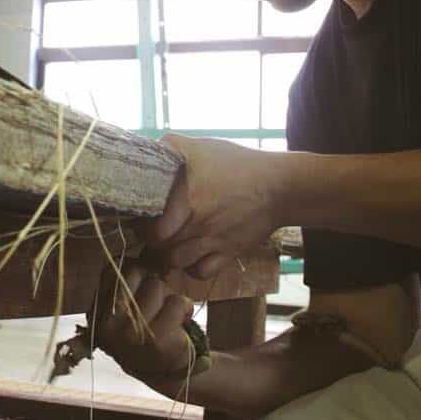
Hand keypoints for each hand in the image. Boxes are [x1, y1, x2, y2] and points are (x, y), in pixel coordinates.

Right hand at [91, 260, 194, 379]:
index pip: (114, 266)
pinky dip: (184, 308)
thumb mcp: (128, 300)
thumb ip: (128, 274)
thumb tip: (147, 242)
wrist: (166, 369)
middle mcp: (107, 324)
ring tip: (166, 315)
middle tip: (155, 302)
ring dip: (168, 296)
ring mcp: (131, 334)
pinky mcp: (157, 342)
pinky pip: (178, 302)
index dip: (136, 268)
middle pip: (135, 270)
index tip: (144, 283)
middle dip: (151, 280)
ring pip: (156, 285)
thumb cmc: (146, 325)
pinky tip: (179, 325)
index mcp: (96, 310)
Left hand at [144, 134, 282, 278]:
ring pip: (177, 262)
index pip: (152, 227)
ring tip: (170, 241)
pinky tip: (192, 253)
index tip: (142, 215)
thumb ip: (171, 146)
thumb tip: (147, 148)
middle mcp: (198, 224)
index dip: (142, 223)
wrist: (279, 186)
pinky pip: (201, 273)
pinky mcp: (228, 254)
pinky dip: (192, 267)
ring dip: (169, 253)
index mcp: (188, 198)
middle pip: (160, 246)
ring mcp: (213, 242)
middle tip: (152, 228)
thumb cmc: (237, 164)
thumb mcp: (202, 147)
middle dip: (152, 239)